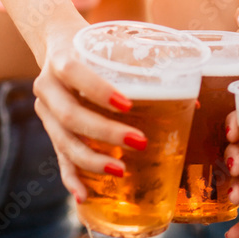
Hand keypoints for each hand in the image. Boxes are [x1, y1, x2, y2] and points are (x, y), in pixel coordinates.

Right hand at [33, 23, 147, 201]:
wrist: (57, 43)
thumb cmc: (96, 45)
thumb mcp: (115, 46)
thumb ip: (146, 68)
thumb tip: (193, 104)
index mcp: (62, 58)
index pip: (75, 73)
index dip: (98, 90)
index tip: (127, 104)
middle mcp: (47, 86)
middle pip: (70, 115)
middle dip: (105, 132)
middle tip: (139, 142)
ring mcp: (45, 111)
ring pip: (63, 140)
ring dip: (92, 159)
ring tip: (121, 170)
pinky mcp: (50, 129)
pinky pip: (59, 157)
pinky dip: (71, 176)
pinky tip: (84, 194)